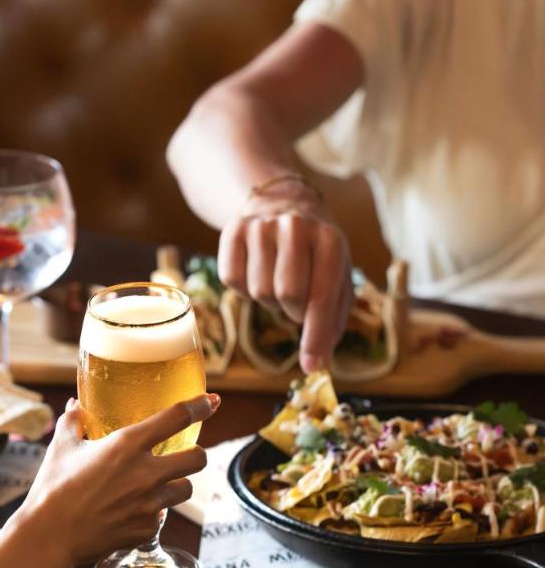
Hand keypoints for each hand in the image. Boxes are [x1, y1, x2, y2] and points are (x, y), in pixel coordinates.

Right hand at [11, 393, 219, 567]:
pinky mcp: (147, 529)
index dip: (200, 406)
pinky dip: (152, 512)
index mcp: (127, 445)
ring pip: (185, 490)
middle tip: (184, 455)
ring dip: (176, 485)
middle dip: (196, 454)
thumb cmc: (52, 487)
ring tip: (155, 486)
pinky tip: (131, 511)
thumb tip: (76, 405)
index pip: (177, 418)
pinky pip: (161, 516)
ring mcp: (150, 504)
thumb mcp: (61, 447)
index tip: (212, 402)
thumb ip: (74, 421)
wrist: (49, 536)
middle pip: (198, 459)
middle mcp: (146, 473)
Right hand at [218, 185, 352, 371]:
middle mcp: (296, 226)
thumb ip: (333, 318)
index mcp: (329, 239)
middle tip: (296, 304)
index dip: (316, 337)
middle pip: (287, 295)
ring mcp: (261, 225)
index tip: (312, 366)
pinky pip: (232, 280)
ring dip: (269, 300)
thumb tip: (318, 364)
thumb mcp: (336, 274)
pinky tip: (257, 273)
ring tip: (278, 282)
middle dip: (292, 312)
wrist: (281, 201)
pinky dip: (244, 289)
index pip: (321, 297)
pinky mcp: (233, 230)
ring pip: (258, 290)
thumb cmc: (314, 251)